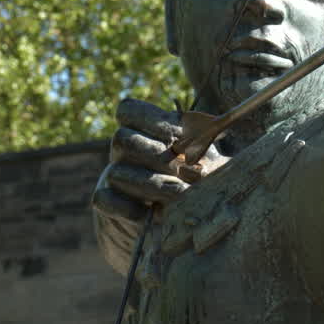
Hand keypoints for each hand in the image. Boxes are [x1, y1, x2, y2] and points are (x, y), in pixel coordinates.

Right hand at [90, 98, 226, 271]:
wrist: (176, 213)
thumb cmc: (196, 175)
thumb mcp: (202, 153)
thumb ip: (205, 137)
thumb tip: (219, 124)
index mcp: (142, 129)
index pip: (128, 110)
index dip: (150, 119)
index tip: (178, 134)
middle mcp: (123, 150)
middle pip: (122, 139)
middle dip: (156, 155)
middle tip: (184, 168)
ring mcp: (112, 175)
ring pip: (116, 172)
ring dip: (152, 183)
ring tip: (182, 193)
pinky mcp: (108, 203)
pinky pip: (104, 199)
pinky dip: (129, 208)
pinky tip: (154, 213)